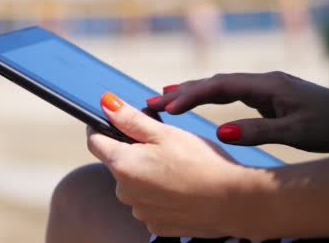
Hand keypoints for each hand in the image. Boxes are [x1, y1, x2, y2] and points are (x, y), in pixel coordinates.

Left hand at [87, 92, 250, 237]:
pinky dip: (160, 194)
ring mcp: (140, 211)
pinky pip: (149, 204)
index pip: (94, 141)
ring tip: (177, 168)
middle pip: (117, 163)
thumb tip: (106, 104)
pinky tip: (182, 188)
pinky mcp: (156, 225)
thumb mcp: (165, 133)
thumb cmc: (201, 163)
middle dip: (133, 151)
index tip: (118, 120)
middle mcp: (124, 192)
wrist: (234, 202)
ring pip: (135, 185)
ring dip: (147, 174)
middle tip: (162, 144)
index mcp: (122, 165)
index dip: (102, 126)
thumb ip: (130, 119)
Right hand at [146, 71, 328, 151]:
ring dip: (192, 93)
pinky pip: (229, 94)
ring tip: (163, 100)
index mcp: (269, 84)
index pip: (220, 85)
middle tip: (152, 101)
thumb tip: (220, 132)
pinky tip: (195, 101)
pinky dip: (208, 97)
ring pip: (220, 86)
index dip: (192, 94)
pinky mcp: (267, 97)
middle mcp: (263, 81)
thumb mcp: (295, 132)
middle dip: (183, 91)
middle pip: (215, 81)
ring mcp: (265, 87)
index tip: (167, 107)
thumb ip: (258, 131)